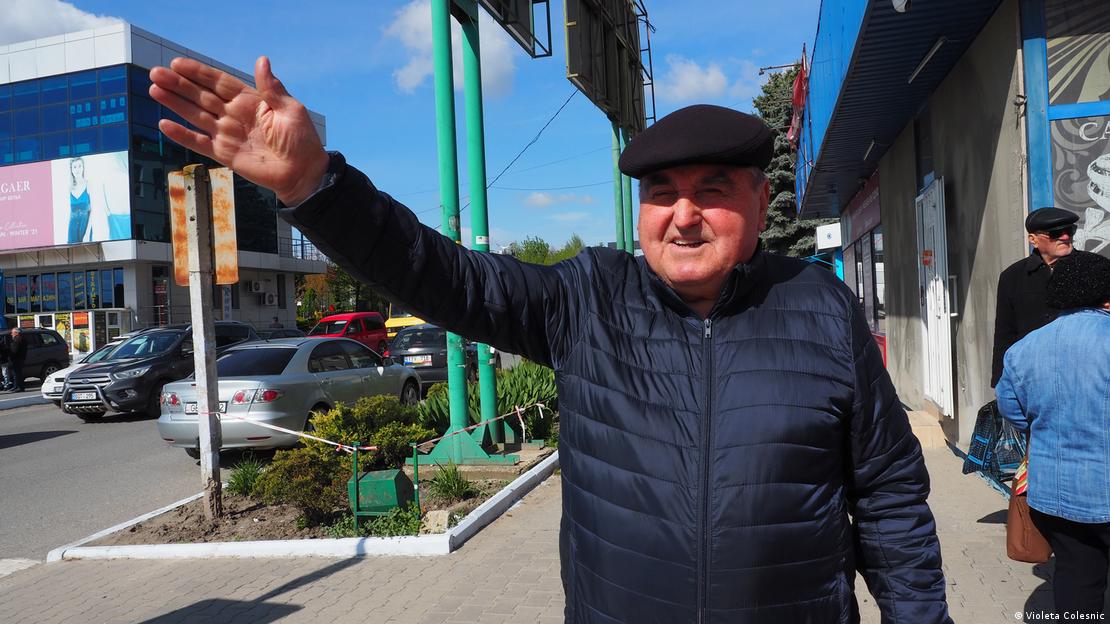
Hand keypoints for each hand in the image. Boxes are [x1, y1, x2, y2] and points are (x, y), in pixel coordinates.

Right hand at [148, 56, 328, 204]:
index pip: (219, 82)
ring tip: (154, 90)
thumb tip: (261, 60)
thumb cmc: (302, 141)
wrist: (303, 173)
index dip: (199, 73)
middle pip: (201, 96)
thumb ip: (272, 88)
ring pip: (196, 115)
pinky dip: (182, 135)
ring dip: (175, 103)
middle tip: (156, 73)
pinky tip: (165, 124)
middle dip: (179, 84)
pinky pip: (199, 143)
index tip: (178, 63)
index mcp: (251, 101)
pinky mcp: (225, 154)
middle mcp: (235, 115)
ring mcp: (228, 134)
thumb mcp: (290, 110)